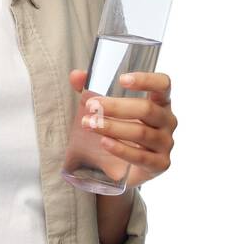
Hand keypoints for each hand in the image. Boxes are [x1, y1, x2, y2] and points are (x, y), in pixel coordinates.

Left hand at [68, 68, 175, 188]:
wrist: (121, 168)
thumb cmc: (118, 131)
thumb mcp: (104, 109)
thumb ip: (90, 90)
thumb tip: (76, 76)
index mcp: (160, 101)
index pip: (162, 84)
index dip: (146, 80)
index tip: (122, 79)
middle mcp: (167, 120)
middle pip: (147, 109)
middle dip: (116, 107)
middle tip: (91, 106)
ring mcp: (166, 143)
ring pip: (141, 133)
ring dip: (112, 127)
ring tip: (89, 124)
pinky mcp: (160, 164)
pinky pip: (141, 156)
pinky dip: (121, 149)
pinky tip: (104, 142)